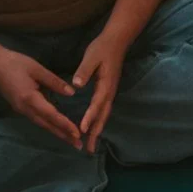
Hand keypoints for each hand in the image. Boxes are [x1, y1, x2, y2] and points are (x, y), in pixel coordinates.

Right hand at [0, 48, 81, 148]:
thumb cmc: (15, 63)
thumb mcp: (37, 68)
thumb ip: (54, 82)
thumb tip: (71, 93)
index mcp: (30, 98)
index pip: (51, 115)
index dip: (65, 125)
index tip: (77, 134)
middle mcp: (25, 108)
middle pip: (47, 125)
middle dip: (63, 135)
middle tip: (78, 145)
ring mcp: (21, 110)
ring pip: (42, 124)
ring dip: (57, 132)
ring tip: (71, 140)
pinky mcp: (19, 108)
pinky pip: (37, 120)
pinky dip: (48, 125)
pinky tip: (57, 128)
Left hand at [72, 31, 129, 154]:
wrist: (116, 42)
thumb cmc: (102, 49)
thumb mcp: (91, 57)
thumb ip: (84, 71)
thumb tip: (76, 85)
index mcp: (105, 85)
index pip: (96, 104)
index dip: (89, 117)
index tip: (82, 129)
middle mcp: (109, 93)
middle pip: (103, 117)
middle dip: (95, 133)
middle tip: (89, 149)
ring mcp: (109, 93)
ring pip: (104, 116)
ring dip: (97, 131)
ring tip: (91, 144)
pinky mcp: (107, 92)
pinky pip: (103, 111)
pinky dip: (98, 122)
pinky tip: (93, 128)